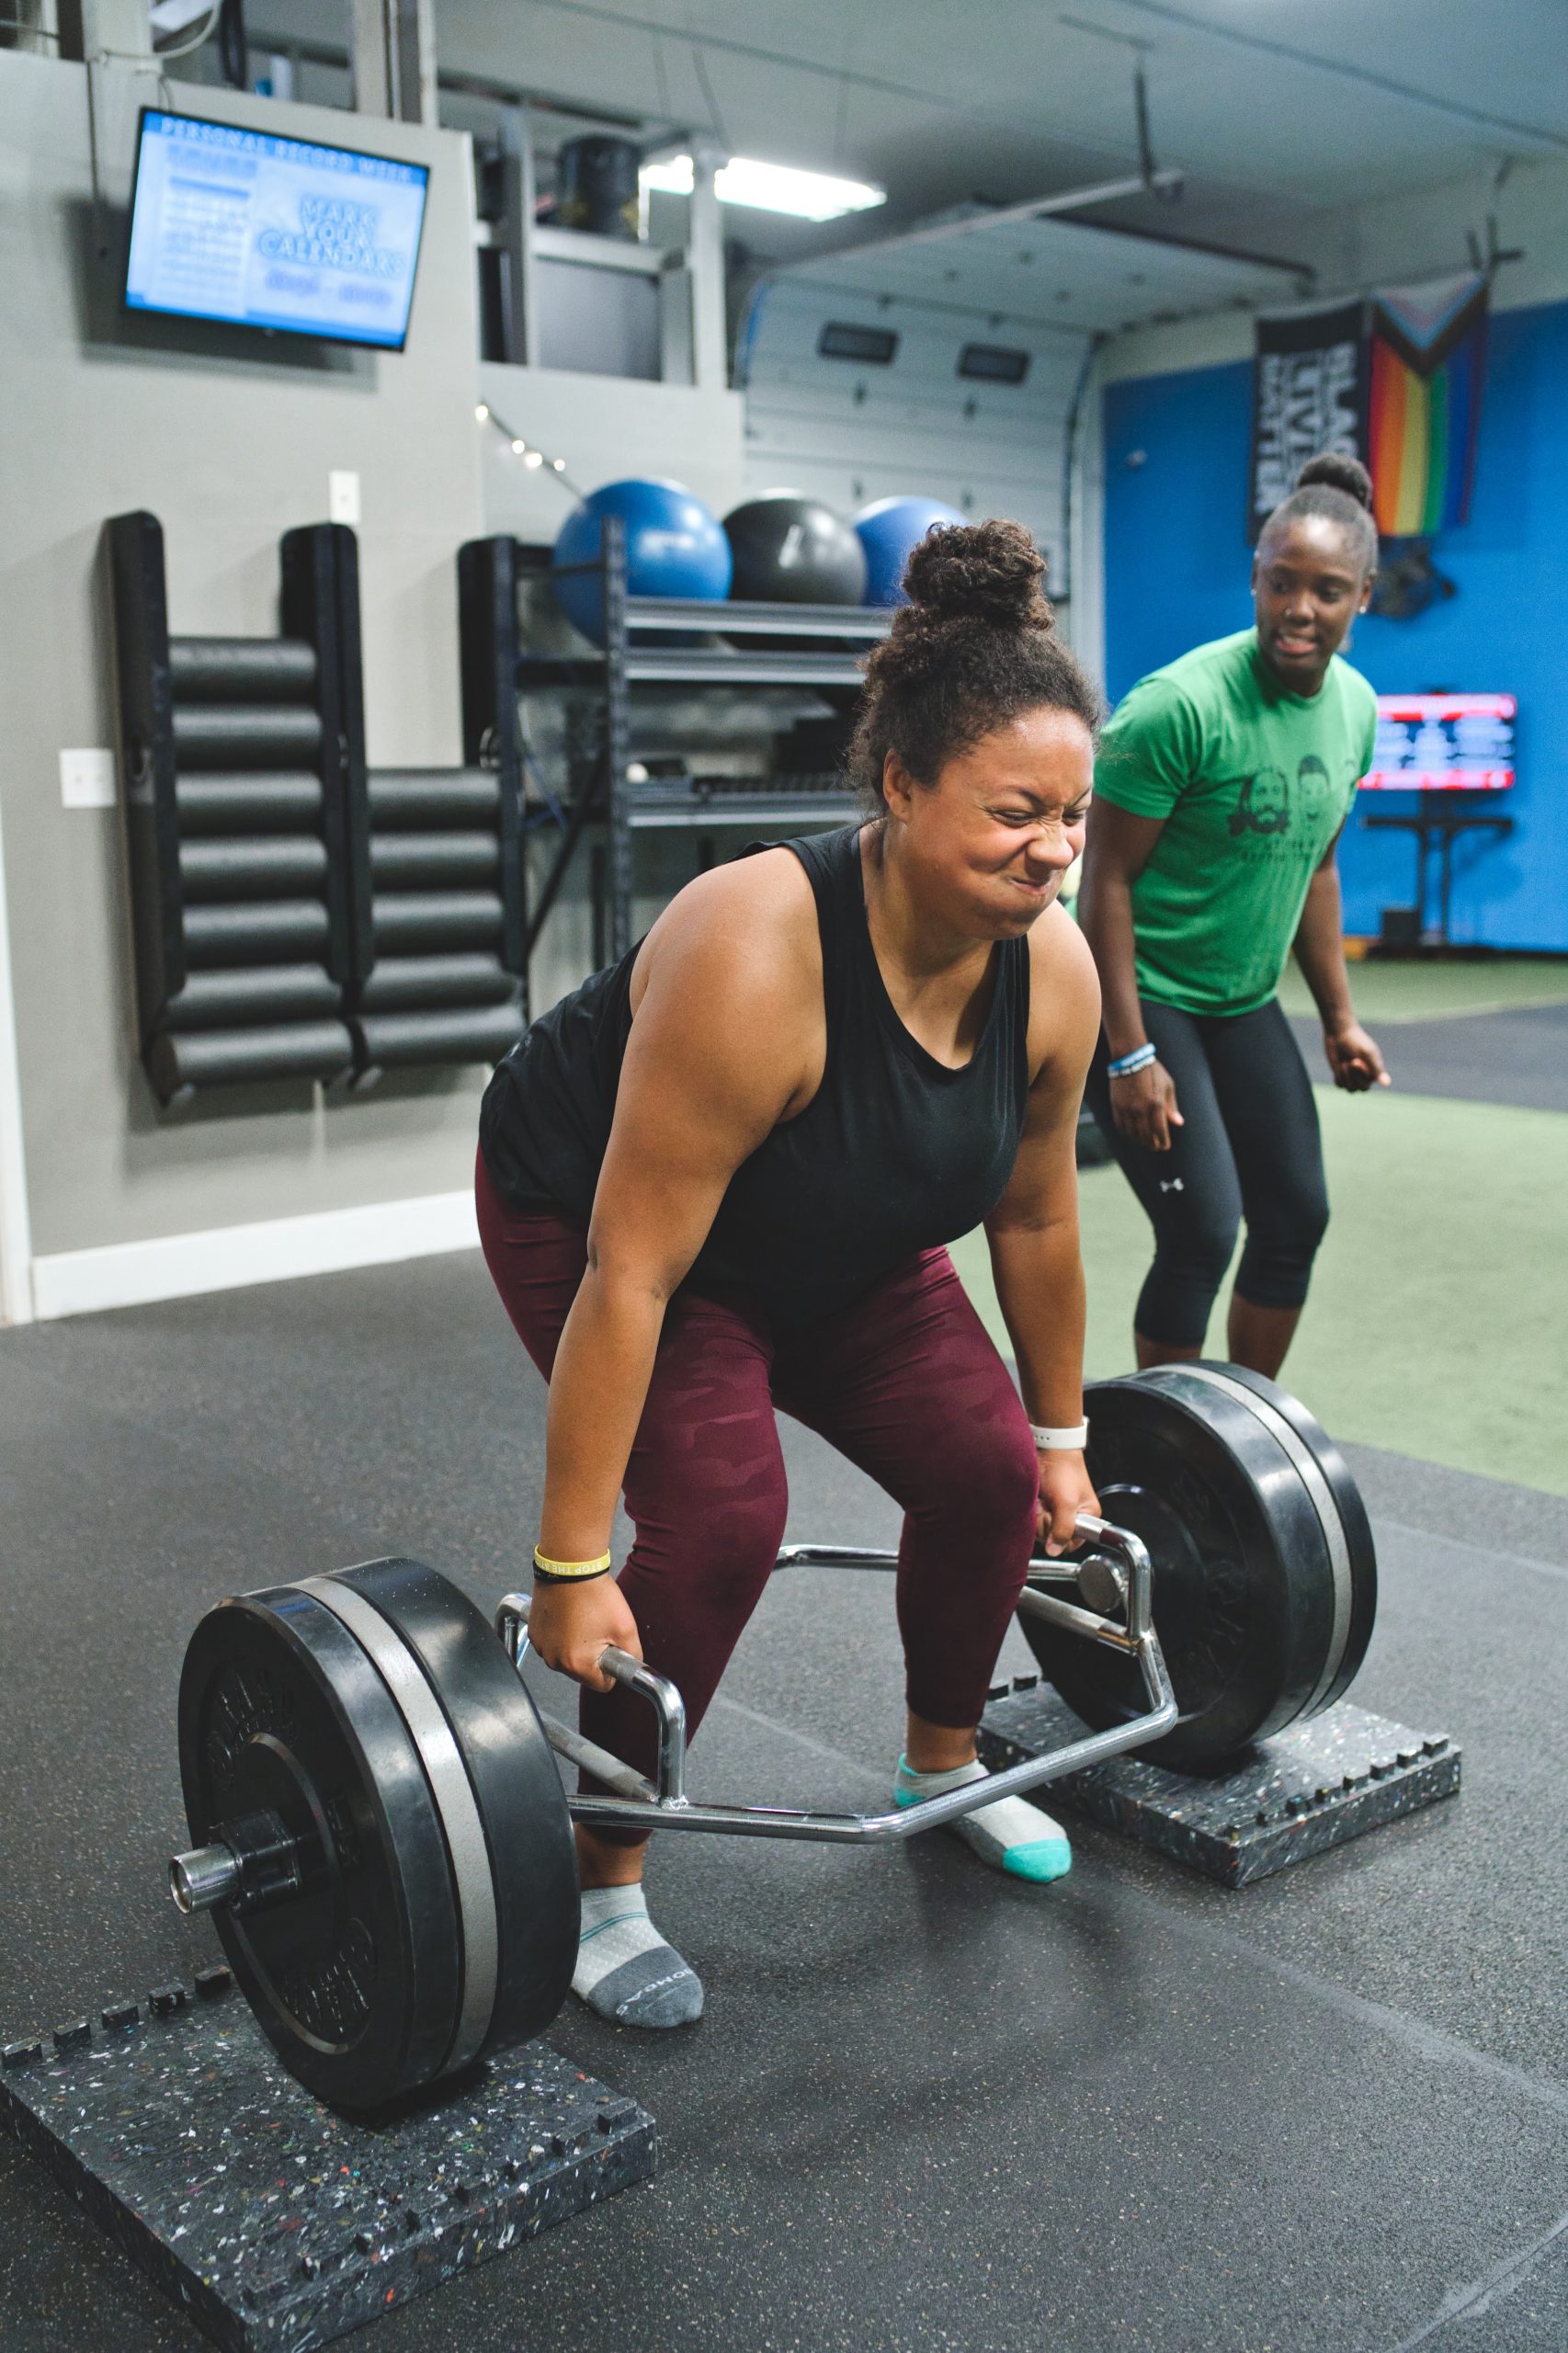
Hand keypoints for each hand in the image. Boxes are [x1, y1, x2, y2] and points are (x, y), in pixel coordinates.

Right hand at [528, 1574, 641, 1691]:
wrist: (570, 1566)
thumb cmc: (595, 1594)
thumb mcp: (626, 1628)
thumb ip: (633, 1656)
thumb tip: (632, 1666)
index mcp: (576, 1664)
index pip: (603, 1685)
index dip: (613, 1667)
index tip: (613, 1647)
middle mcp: (554, 1660)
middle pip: (583, 1672)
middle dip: (594, 1655)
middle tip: (600, 1628)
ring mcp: (541, 1646)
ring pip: (568, 1657)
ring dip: (577, 1645)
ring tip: (585, 1618)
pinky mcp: (535, 1633)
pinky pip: (554, 1644)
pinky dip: (563, 1634)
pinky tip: (571, 1614)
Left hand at [1036, 1449, 1099, 1556]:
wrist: (1047, 1448)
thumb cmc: (1063, 1469)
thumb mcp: (1066, 1502)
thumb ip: (1063, 1528)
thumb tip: (1055, 1550)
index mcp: (1087, 1517)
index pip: (1070, 1543)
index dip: (1058, 1535)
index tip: (1055, 1518)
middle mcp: (1071, 1517)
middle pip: (1052, 1537)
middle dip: (1045, 1522)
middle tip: (1047, 1504)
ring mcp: (1055, 1511)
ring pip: (1040, 1529)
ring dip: (1036, 1514)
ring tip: (1041, 1499)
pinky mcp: (1043, 1505)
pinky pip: (1032, 1519)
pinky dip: (1030, 1509)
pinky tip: (1035, 1498)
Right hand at [1108, 1057, 1184, 1151]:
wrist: (1130, 1058)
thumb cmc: (1153, 1071)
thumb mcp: (1167, 1086)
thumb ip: (1172, 1107)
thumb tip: (1178, 1123)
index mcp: (1156, 1104)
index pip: (1160, 1131)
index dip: (1163, 1142)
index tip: (1165, 1146)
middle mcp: (1140, 1109)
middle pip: (1146, 1136)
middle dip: (1152, 1145)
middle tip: (1155, 1147)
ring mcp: (1127, 1109)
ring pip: (1132, 1133)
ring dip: (1139, 1141)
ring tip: (1144, 1143)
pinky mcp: (1116, 1106)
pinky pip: (1121, 1126)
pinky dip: (1127, 1133)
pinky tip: (1132, 1134)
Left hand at [1323, 1020, 1388, 1092]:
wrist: (1338, 1034)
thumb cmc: (1355, 1041)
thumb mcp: (1367, 1054)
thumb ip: (1376, 1069)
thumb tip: (1387, 1084)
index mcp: (1375, 1069)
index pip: (1372, 1081)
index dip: (1361, 1074)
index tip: (1355, 1061)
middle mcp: (1366, 1075)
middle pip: (1363, 1088)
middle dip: (1354, 1077)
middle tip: (1349, 1062)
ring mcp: (1353, 1077)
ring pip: (1351, 1089)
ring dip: (1345, 1077)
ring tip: (1343, 1063)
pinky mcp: (1342, 1076)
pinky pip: (1340, 1085)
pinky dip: (1338, 1076)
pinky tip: (1339, 1065)